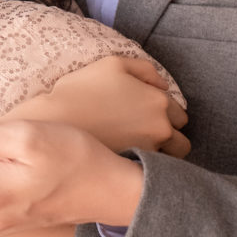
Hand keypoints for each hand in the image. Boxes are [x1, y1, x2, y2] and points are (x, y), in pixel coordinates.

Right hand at [27, 56, 189, 157]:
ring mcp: (148, 152)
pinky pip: (150, 172)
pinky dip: (144, 168)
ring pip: (169, 161)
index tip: (150, 117)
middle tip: (147, 135)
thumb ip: (145, 70)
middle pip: (181, 142)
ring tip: (139, 150)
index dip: (166, 116)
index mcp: (159, 101)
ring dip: (160, 156)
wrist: (55, 122)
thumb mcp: (113, 64)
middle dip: (170, 139)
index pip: (180, 115)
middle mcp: (161, 129)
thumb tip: (163, 84)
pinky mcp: (133, 170)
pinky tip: (128, 160)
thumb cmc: (82, 90)